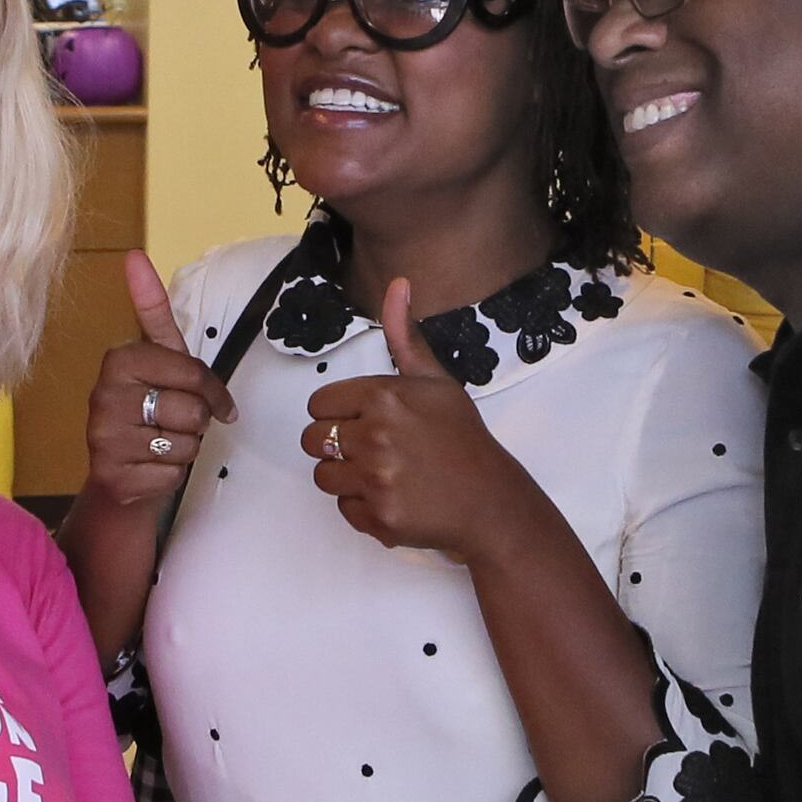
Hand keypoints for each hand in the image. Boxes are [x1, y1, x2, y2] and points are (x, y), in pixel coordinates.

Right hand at [82, 252, 230, 514]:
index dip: (211, 391)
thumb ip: (152, 310)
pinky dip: (171, 475)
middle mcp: (104, 395)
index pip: (192, 372)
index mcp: (119, 360)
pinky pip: (172, 474)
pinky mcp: (112, 476)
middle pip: (192, 411)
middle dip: (196, 421)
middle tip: (174, 422)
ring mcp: (104, 438)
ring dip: (185, 448)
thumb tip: (134, 254)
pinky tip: (150, 467)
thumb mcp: (157, 358)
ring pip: (185, 444)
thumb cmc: (147, 409)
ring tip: (161, 443)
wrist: (119, 472)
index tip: (211, 399)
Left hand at [303, 280, 525, 558]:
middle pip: (311, 440)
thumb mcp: (435, 380)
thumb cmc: (461, 437)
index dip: (338, 414)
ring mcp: (375, 479)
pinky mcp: (378, 517)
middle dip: (336, 446)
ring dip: (347, 478)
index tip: (366, 421)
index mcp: (383, 396)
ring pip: (322, 476)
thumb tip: (397, 284)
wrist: (490, 500)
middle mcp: (374, 435)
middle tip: (374, 451)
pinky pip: (343, 510)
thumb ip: (405, 336)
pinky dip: (363, 509)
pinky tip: (395, 498)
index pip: (317, 405)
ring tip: (385, 475)